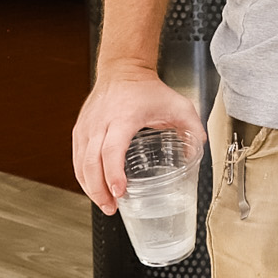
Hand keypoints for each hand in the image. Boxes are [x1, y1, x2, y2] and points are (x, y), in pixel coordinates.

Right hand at [72, 71, 202, 212]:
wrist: (122, 70)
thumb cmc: (147, 88)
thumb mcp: (177, 104)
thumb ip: (192, 127)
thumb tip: (200, 148)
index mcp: (123, 117)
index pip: (112, 150)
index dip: (113, 174)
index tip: (120, 192)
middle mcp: (100, 123)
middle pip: (91, 163)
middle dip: (99, 190)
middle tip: (112, 207)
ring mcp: (87, 127)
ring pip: (80, 164)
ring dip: (90, 187)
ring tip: (105, 204)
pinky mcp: (80, 130)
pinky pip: (76, 158)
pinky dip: (83, 177)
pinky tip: (93, 188)